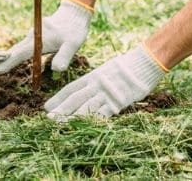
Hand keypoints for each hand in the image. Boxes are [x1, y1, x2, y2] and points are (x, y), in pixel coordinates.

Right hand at [0, 0, 91, 77]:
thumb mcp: (73, 44)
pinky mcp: (34, 37)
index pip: (17, 55)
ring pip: (16, 50)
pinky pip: (21, 48)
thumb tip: (56, 71)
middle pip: (12, 53)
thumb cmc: (74, 30)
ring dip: (5, 60)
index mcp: (37, 40)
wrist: (74, 13)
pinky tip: (8, 62)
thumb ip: (64, 57)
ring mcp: (31, 36)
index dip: (4, 65)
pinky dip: (13, 56)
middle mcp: (31, 38)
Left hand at [43, 45, 166, 119]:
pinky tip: (84, 128)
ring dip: (73, 118)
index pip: (71, 88)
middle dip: (61, 110)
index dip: (58, 98)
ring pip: (86, 108)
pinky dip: (93, 121)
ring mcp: (107, 94)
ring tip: (61, 126)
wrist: (144, 63)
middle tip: (48, 119)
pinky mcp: (118, 102)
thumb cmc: (127, 66)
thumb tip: (88, 87)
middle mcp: (96, 85)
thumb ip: (96, 80)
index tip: (46, 107)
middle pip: (75, 99)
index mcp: (93, 76)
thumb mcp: (107, 69)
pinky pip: (103, 114)